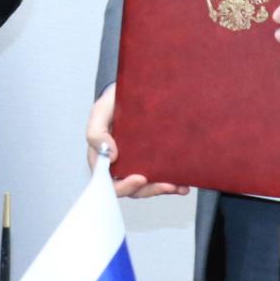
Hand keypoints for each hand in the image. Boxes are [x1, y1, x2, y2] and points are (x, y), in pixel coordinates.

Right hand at [87, 84, 187, 198]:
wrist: (134, 90)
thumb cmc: (112, 102)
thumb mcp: (100, 112)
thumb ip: (96, 132)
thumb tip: (110, 156)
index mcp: (103, 159)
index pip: (109, 183)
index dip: (124, 187)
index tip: (140, 178)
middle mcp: (120, 165)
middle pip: (132, 189)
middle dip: (150, 190)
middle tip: (166, 185)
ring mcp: (137, 163)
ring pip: (148, 186)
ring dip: (163, 188)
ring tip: (178, 186)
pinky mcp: (152, 160)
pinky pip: (161, 177)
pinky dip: (173, 184)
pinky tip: (183, 184)